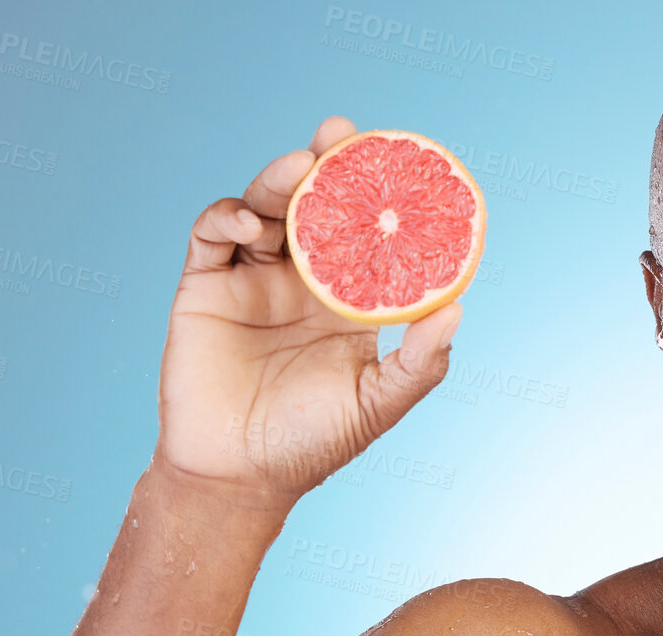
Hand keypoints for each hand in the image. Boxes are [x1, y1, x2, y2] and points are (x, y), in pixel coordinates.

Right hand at [155, 116, 463, 504]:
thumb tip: (457, 309)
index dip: (376, 195)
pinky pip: (213, 234)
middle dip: (327, 164)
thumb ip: (419, 362)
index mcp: (346, 298)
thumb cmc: (312, 443)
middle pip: (313, 204)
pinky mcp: (205, 284)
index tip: (399, 162)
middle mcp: (300, 278)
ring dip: (281, 180)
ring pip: (265, 206)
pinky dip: (229, 216)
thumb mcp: (377, 403)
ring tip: (301, 166)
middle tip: (342, 134)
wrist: (239, 476)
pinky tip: (252, 222)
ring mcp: (251, 276)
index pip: (365, 232)